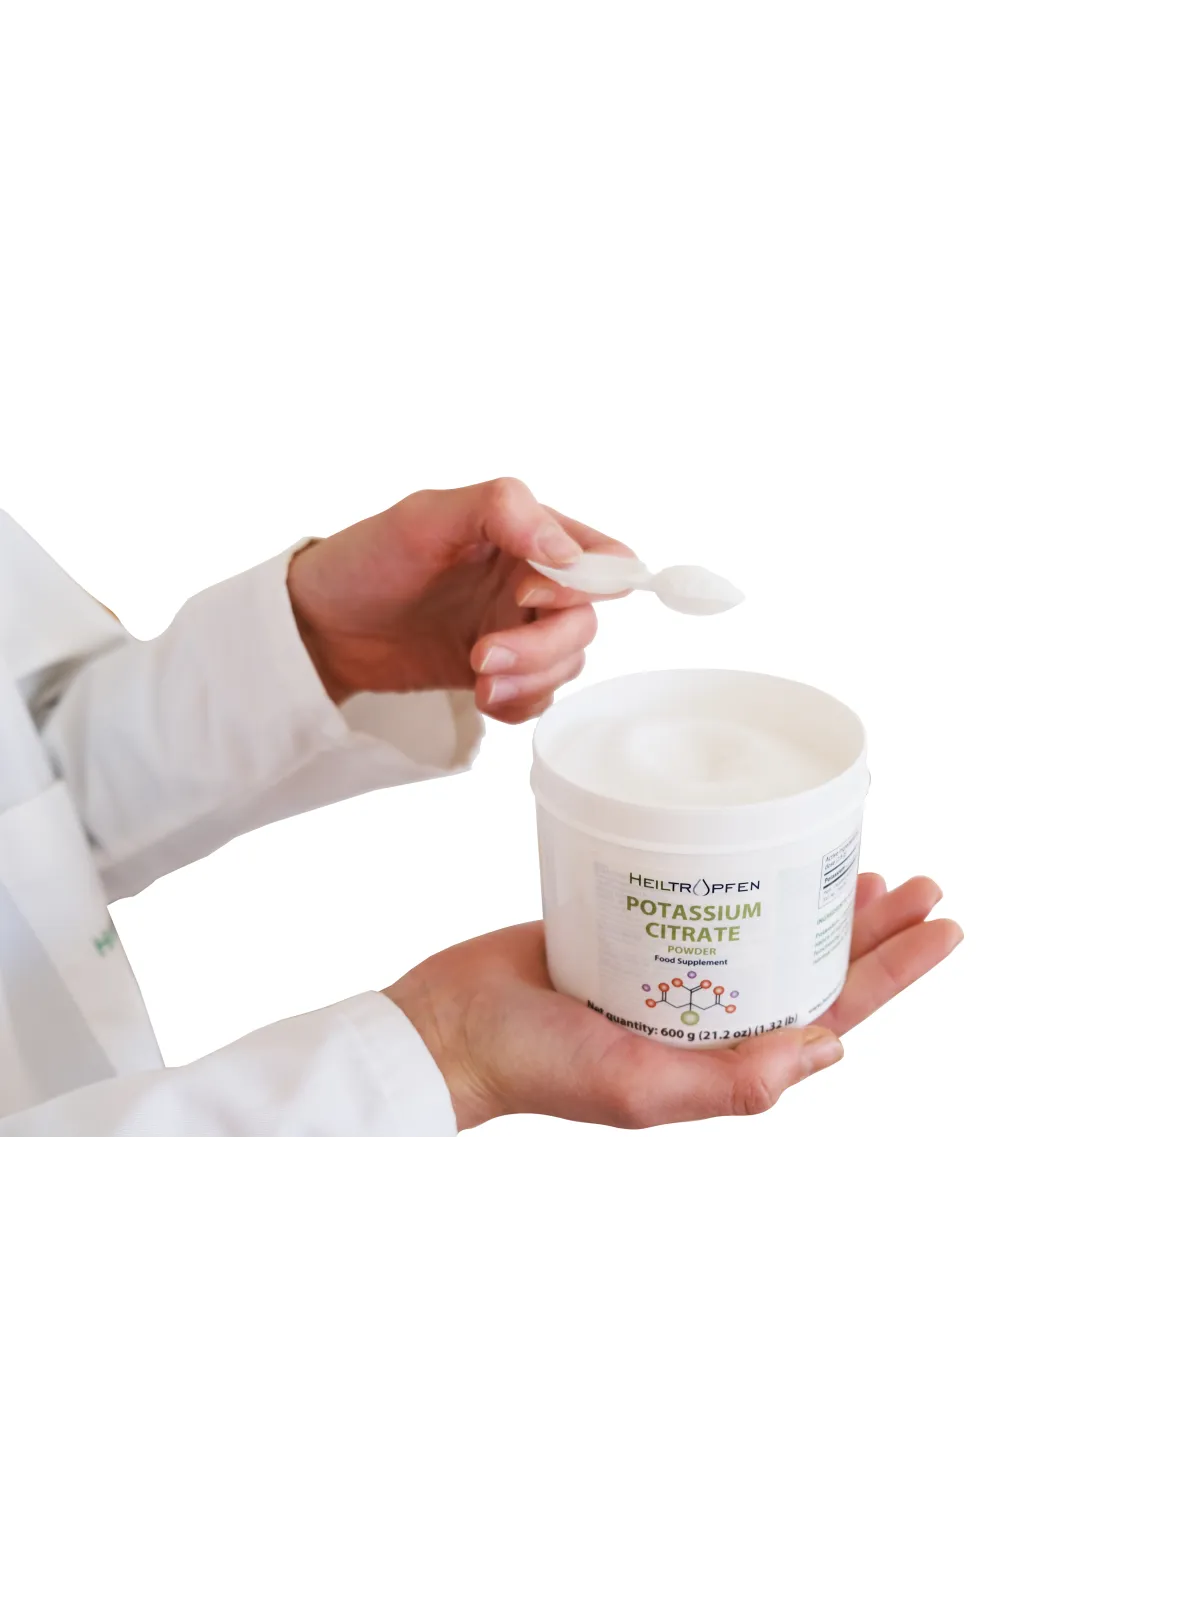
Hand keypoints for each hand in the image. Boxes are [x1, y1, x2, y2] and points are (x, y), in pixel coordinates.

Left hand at [286, 477, 632, 722]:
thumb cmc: (369, 558)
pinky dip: (519, 703)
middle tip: (483, 655)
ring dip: (529, 679)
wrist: (322, 626)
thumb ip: (504, 511)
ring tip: (477, 677)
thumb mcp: (428, 515)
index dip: (585, 585)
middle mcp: (533, 581)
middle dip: (543, 648)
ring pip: (567, 665)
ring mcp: (517, 629)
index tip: (525, 596)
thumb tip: (566, 551)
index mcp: (528, 534)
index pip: (605, 559)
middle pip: (585, 623)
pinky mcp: (500, 671)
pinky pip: (540, 697)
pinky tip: (481, 696)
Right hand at [386, 874, 962, 1130]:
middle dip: (875, 930)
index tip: (945, 927)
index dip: (896, 972)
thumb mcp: (638, 1088)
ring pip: (771, 933)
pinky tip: (768, 849)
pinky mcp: (637, 932)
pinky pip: (712, 903)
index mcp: (724, 1058)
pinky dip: (750, 878)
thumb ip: (731, 1083)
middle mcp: (710, 1018)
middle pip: (814, 967)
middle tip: (922, 881)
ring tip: (869, 864)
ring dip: (821, 902)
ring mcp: (675, 975)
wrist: (450, 1027)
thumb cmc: (535, 1067)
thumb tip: (830, 1054)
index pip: (833, 1012)